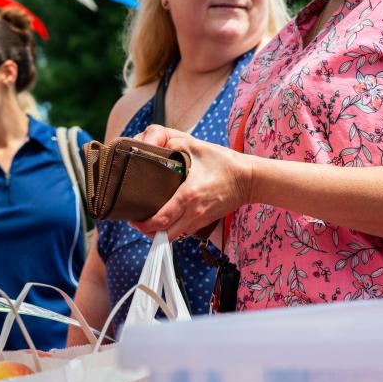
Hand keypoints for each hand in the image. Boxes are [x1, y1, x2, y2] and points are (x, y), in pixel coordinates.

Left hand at [131, 126, 253, 239]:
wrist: (249, 179)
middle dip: (147, 232)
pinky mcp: (205, 223)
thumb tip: (154, 144)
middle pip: (164, 236)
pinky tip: (164, 221)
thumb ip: (173, 144)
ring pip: (173, 237)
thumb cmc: (223, 162)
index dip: (143, 224)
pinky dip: (171, 230)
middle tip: (136, 222)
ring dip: (158, 234)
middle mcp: (193, 213)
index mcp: (188, 195)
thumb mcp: (196, 146)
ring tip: (148, 222)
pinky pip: (183, 233)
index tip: (133, 219)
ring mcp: (200, 220)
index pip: (160, 220)